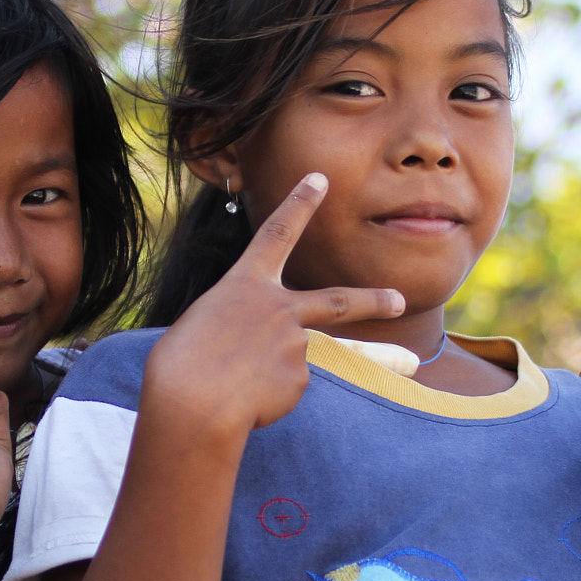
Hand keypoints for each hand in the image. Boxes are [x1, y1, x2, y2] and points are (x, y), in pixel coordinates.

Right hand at [144, 173, 405, 435]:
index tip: (319, 179)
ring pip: (305, 357)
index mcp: (245, 285)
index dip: (299, 204)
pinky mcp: (299, 378)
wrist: (192, 402)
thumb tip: (271, 352)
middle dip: (373, 301)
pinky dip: (267, 398)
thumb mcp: (206, 326)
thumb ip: (243, 327)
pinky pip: (286, 389)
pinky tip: (245, 401)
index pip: (277, 234)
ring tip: (348, 372)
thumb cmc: (181, 364)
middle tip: (398, 301)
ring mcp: (295, 342)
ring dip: (320, 367)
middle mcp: (278, 308)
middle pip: (337, 300)